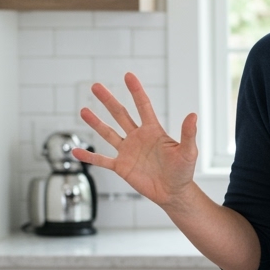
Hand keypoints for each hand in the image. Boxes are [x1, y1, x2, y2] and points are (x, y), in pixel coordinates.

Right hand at [72, 72, 197, 207]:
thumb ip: (188, 134)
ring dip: (96, 123)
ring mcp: (128, 151)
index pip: (143, 106)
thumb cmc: (183, 172)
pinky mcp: (121, 167)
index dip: (136, 91)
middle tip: (96, 86)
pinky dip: (89, 157)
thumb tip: (193, 115)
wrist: (174, 192)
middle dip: (108, 100)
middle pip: (120, 114)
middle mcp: (138, 137)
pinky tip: (76, 151)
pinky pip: (102, 160)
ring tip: (83, 111)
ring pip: (108, 133)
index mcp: (153, 131)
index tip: (128, 76)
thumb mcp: (188, 152)